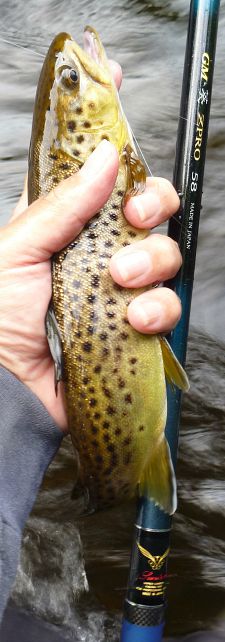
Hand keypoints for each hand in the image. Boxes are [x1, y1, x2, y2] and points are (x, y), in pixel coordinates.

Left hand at [0, 63, 180, 432]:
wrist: (5, 390)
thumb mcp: (17, 250)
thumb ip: (62, 204)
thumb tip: (103, 157)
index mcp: (61, 225)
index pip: (92, 170)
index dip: (107, 130)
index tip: (116, 84)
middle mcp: (94, 251)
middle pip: (146, 207)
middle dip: (152, 205)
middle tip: (137, 216)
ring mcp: (117, 289)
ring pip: (165, 255)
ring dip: (150, 263)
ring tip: (121, 281)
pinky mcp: (133, 326)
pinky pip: (166, 306)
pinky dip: (155, 310)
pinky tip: (131, 320)